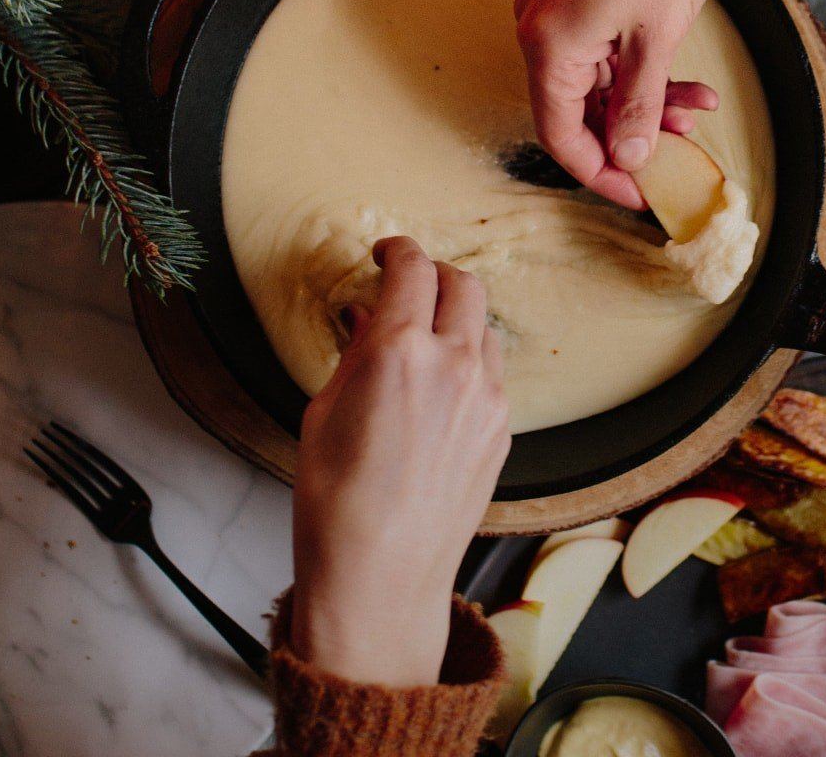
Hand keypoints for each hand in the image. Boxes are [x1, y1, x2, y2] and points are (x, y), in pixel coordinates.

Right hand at [290, 237, 509, 686]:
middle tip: (410, 285)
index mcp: (400, 351)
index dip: (398, 250)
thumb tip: (370, 320)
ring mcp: (487, 398)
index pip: (413, 269)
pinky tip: (439, 391)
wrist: (382, 575)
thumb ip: (356, 354)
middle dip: (436, 276)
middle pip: (464, 285)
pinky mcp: (502, 430)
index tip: (387, 253)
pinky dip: (469, 365)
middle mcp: (455, 365)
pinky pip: (491, 375)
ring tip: (423, 343)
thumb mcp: (323, 413)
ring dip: (456, 322)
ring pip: (484, 330)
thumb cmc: (336, 502)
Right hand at [514, 0, 768, 207]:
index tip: (640, 194)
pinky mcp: (576, 2)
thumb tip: (628, 159)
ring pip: (597, 87)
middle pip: (578, 113)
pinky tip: (688, 84)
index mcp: (549, 44)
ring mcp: (556, 15)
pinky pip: (603, 58)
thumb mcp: (656, 42)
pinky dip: (640, 74)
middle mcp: (539, 31)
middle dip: (632, 134)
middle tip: (678, 152)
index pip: (561, 136)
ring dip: (645, 103)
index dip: (600, 173)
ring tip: (697, 108)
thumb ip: (637, 107)